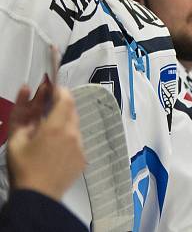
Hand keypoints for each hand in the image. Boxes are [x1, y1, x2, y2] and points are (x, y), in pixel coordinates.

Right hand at [7, 86, 85, 200]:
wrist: (36, 197)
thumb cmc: (23, 169)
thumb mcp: (15, 139)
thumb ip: (22, 111)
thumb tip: (27, 89)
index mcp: (56, 127)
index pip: (65, 98)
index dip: (59, 90)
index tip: (51, 89)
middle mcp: (73, 134)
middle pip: (71, 111)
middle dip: (60, 106)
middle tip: (45, 111)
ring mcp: (80, 147)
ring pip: (74, 126)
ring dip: (63, 124)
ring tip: (46, 136)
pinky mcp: (83, 158)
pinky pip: (77, 141)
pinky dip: (67, 139)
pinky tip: (53, 150)